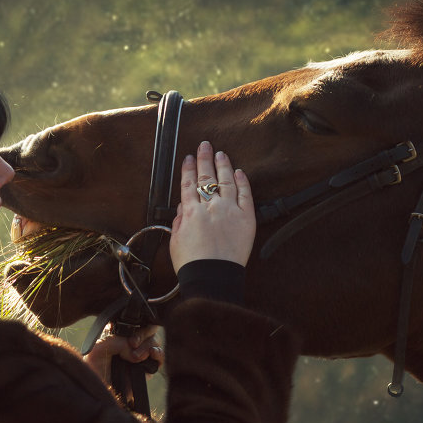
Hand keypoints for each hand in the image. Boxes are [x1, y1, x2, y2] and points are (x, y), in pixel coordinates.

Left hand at [83, 325, 163, 384]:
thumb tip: (135, 350)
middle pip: (148, 327)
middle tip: (133, 344)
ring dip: (147, 346)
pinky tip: (152, 355)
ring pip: (155, 340)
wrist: (100, 389)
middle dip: (143, 334)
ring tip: (135, 357)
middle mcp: (132, 340)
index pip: (134, 319)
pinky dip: (158, 354)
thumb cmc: (95, 368)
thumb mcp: (100, 348)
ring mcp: (141, 353)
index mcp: (119, 331)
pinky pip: (160, 356)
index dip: (136, 324)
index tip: (128, 338)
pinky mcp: (148, 366)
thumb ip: (118, 341)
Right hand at [168, 141, 254, 270]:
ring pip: (227, 181)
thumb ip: (179, 220)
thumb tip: (183, 207)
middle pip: (207, 177)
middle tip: (205, 145)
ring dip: (223, 165)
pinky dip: (242, 182)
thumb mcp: (176, 240)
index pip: (189, 184)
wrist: (212, 277)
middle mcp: (210, 207)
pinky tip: (239, 172)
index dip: (189, 168)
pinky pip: (245, 195)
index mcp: (191, 212)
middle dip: (205, 158)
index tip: (189, 158)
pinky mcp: (246, 218)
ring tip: (221, 154)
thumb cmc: (193, 263)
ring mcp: (230, 210)